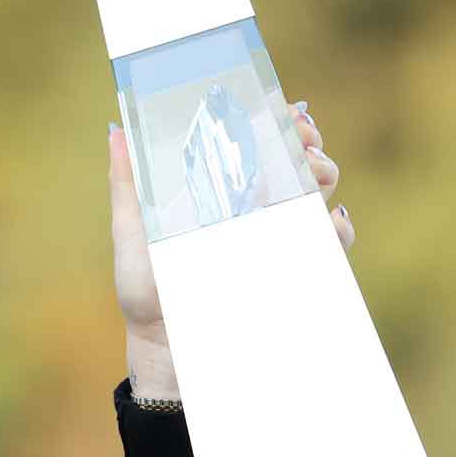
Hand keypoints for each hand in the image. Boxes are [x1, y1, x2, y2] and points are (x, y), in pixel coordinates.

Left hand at [110, 103, 354, 393]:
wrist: (169, 349)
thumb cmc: (147, 292)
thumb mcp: (132, 236)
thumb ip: (127, 185)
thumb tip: (117, 131)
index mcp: (218, 189)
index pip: (254, 138)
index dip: (273, 115)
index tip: (280, 107)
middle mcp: (254, 206)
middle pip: (295, 154)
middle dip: (305, 137)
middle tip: (301, 137)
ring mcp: (279, 235)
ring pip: (320, 188)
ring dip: (324, 170)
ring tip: (312, 173)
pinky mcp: (297, 268)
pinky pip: (333, 240)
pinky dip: (338, 227)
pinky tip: (328, 221)